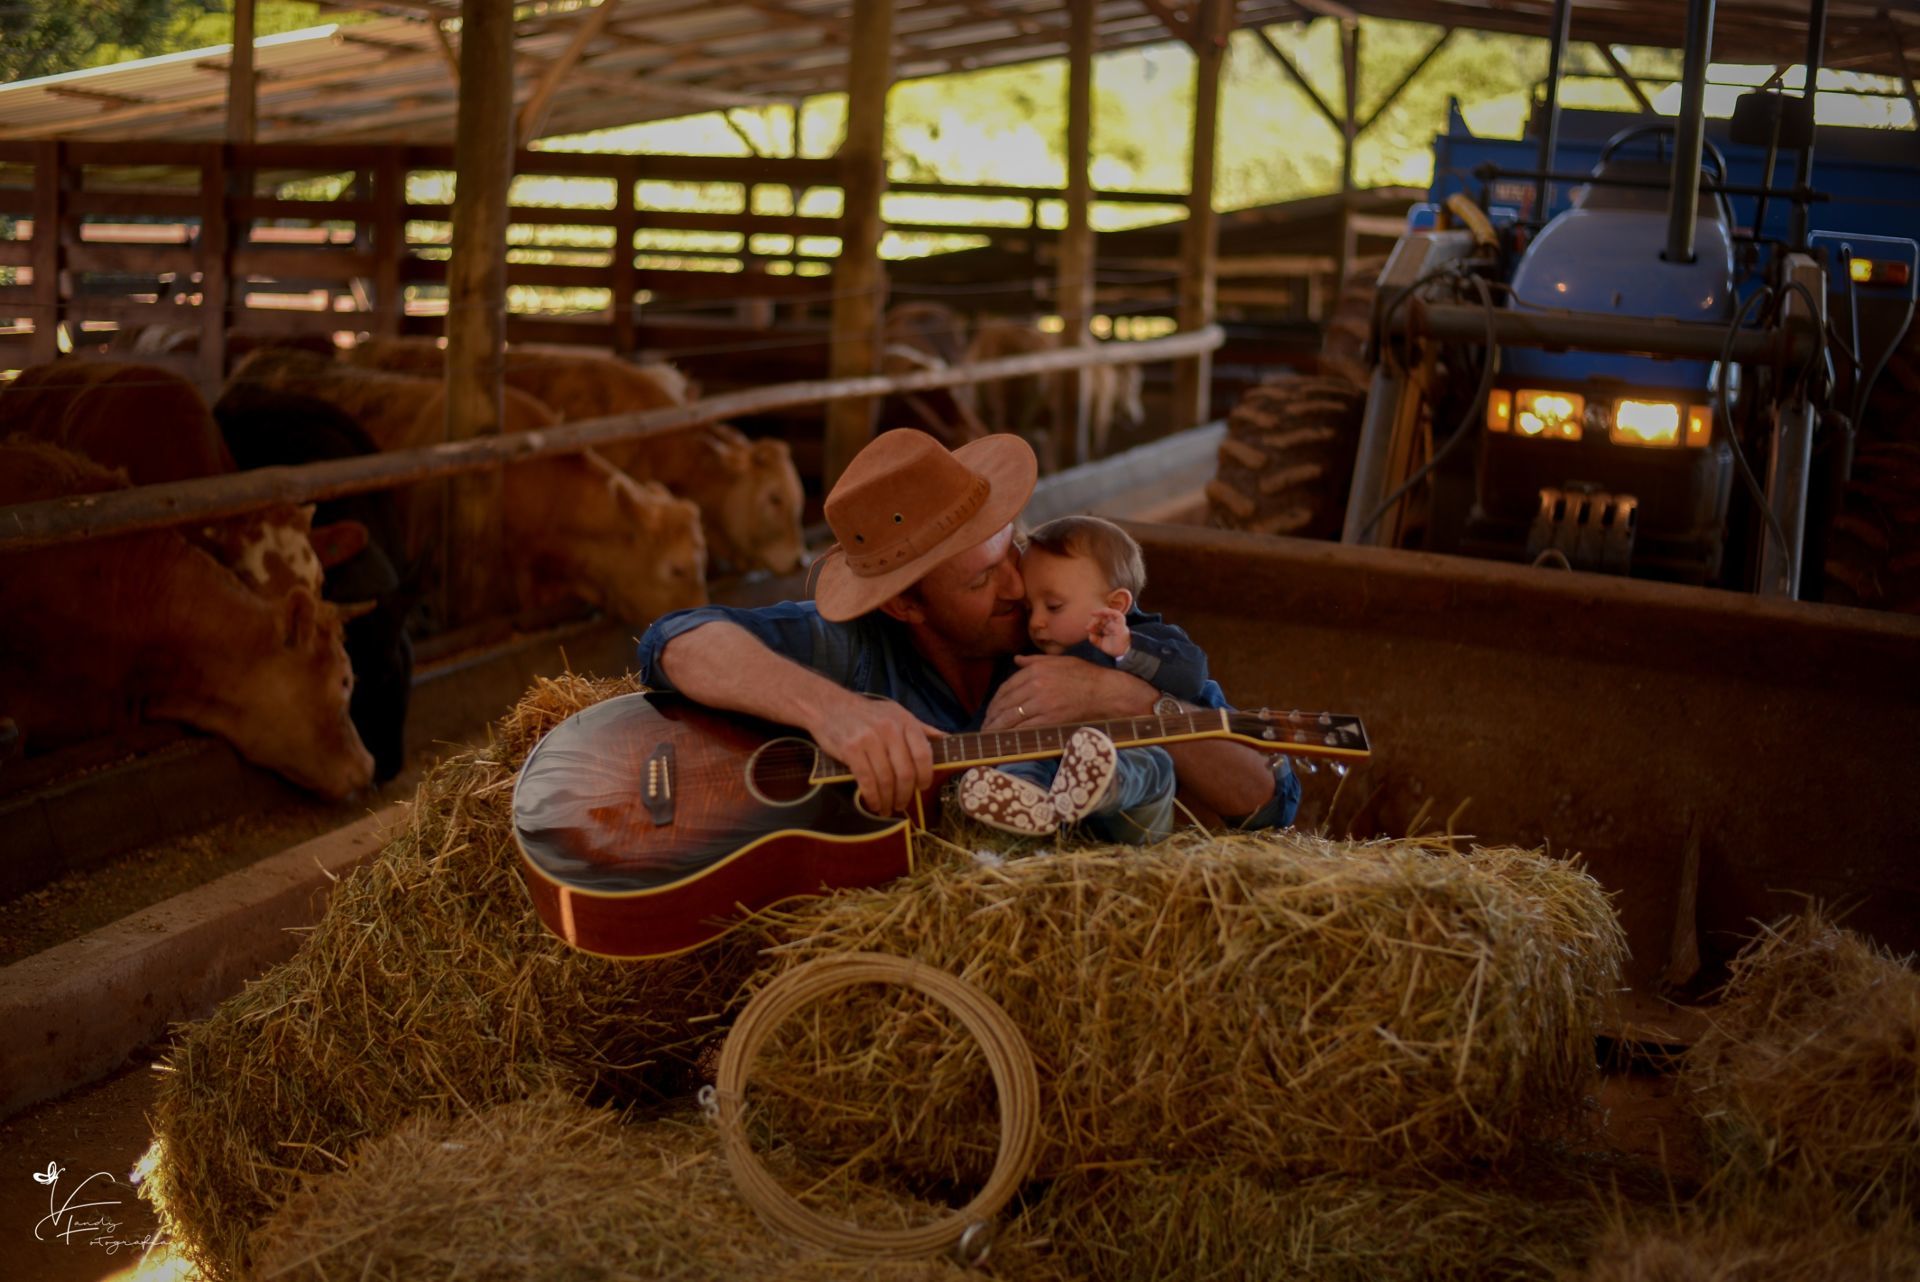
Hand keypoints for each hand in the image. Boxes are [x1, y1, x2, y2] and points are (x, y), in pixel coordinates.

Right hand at [810, 696, 941, 815]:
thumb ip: (920, 727)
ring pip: (886, 779)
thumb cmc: (866, 713)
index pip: (924, 754)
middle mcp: (890, 729)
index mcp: (905, 721)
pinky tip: (874, 804)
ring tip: (887, 808)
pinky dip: (872, 797)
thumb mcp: (896, 713)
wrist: (829, 705)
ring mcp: (870, 739)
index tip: (921, 788)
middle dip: (905, 794)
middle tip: (902, 804)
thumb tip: (947, 739)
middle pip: (905, 772)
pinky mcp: (851, 750)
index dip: (925, 776)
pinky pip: (867, 780)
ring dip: (888, 799)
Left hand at [982, 654, 1152, 729]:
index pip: (1006, 688)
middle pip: (1005, 704)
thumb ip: (1034, 660)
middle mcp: (1035, 686)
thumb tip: (1016, 659)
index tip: (990, 711)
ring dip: (997, 728)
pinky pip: (1024, 729)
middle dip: (992, 717)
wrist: (1105, 692)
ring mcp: (1041, 704)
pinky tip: (1006, 741)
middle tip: (985, 727)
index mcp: (1035, 671)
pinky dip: (1012, 736)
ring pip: (1011, 718)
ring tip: (990, 736)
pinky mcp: (1049, 719)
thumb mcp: (1058, 661)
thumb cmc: (1084, 675)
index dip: (995, 702)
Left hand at [1086, 607, 1130, 658]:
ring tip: (1093, 614)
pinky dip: (1110, 611)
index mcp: (1107, 628)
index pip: (1099, 622)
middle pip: (1102, 617)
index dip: (1092, 624)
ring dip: (1100, 612)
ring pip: (1109, 613)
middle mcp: (1112, 625)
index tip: (1087, 628)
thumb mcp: (1100, 644)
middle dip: (1094, 620)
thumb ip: (1094, 639)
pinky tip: (1101, 611)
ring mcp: (1117, 624)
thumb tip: (1090, 634)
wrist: (1122, 654)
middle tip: (1088, 627)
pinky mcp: (1121, 625)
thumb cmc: (1113, 648)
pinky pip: (1117, 615)